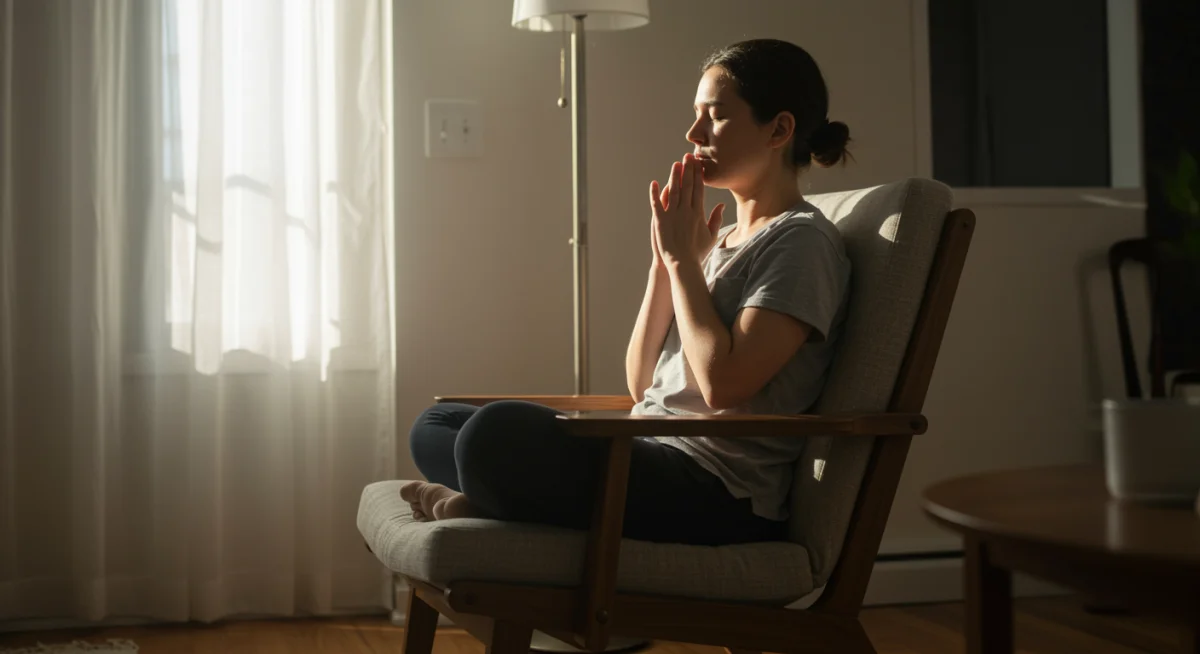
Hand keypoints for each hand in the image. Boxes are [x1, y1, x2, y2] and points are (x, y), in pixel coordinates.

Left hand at [649, 154, 724, 268]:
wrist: (683, 264)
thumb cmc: (698, 252)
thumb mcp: (711, 236)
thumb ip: (716, 219)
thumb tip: (722, 204)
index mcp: (698, 213)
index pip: (699, 189)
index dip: (698, 175)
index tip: (698, 164)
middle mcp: (686, 212)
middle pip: (687, 187)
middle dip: (688, 170)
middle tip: (688, 157)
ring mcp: (673, 216)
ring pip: (674, 192)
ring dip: (675, 177)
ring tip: (675, 164)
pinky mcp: (660, 222)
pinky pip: (657, 204)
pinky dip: (655, 193)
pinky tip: (654, 183)